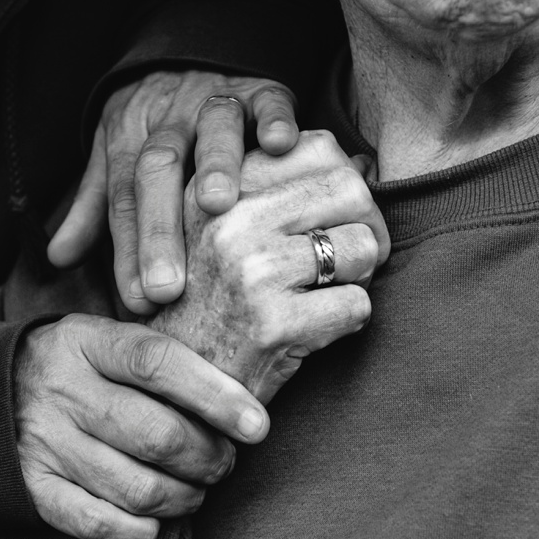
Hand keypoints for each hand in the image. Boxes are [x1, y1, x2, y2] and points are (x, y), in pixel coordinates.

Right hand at [15, 314, 269, 538]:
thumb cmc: (73, 366)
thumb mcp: (104, 337)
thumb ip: (158, 356)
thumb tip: (238, 393)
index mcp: (87, 342)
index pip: (159, 363)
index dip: (217, 396)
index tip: (257, 425)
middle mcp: (63, 391)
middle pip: (158, 435)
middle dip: (209, 458)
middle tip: (224, 462)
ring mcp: (45, 443)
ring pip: (137, 487)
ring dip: (184, 498)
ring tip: (196, 490)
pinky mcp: (31, 488)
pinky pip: (95, 522)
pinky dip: (136, 531)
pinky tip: (154, 523)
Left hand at [46, 71, 299, 314]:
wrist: (187, 52)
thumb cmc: (155, 124)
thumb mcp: (115, 157)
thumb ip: (94, 208)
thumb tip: (57, 258)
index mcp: (129, 139)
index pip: (123, 198)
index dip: (128, 250)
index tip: (138, 301)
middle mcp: (169, 119)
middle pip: (159, 169)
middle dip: (161, 228)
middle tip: (167, 285)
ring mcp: (215, 100)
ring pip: (213, 128)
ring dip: (217, 163)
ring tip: (218, 205)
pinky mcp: (261, 90)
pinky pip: (268, 100)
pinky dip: (275, 118)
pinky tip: (281, 145)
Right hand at [150, 130, 390, 403]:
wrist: (172, 391)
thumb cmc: (210, 304)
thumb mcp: (227, 231)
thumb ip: (285, 187)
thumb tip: (366, 162)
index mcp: (211, 185)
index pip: (317, 147)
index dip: (341, 184)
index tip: (328, 220)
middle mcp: (226, 220)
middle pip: (350, 190)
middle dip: (362, 228)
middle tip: (341, 264)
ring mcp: (249, 271)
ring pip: (363, 248)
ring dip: (357, 278)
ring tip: (320, 297)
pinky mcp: (273, 324)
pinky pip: (358, 305)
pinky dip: (348, 323)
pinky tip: (311, 333)